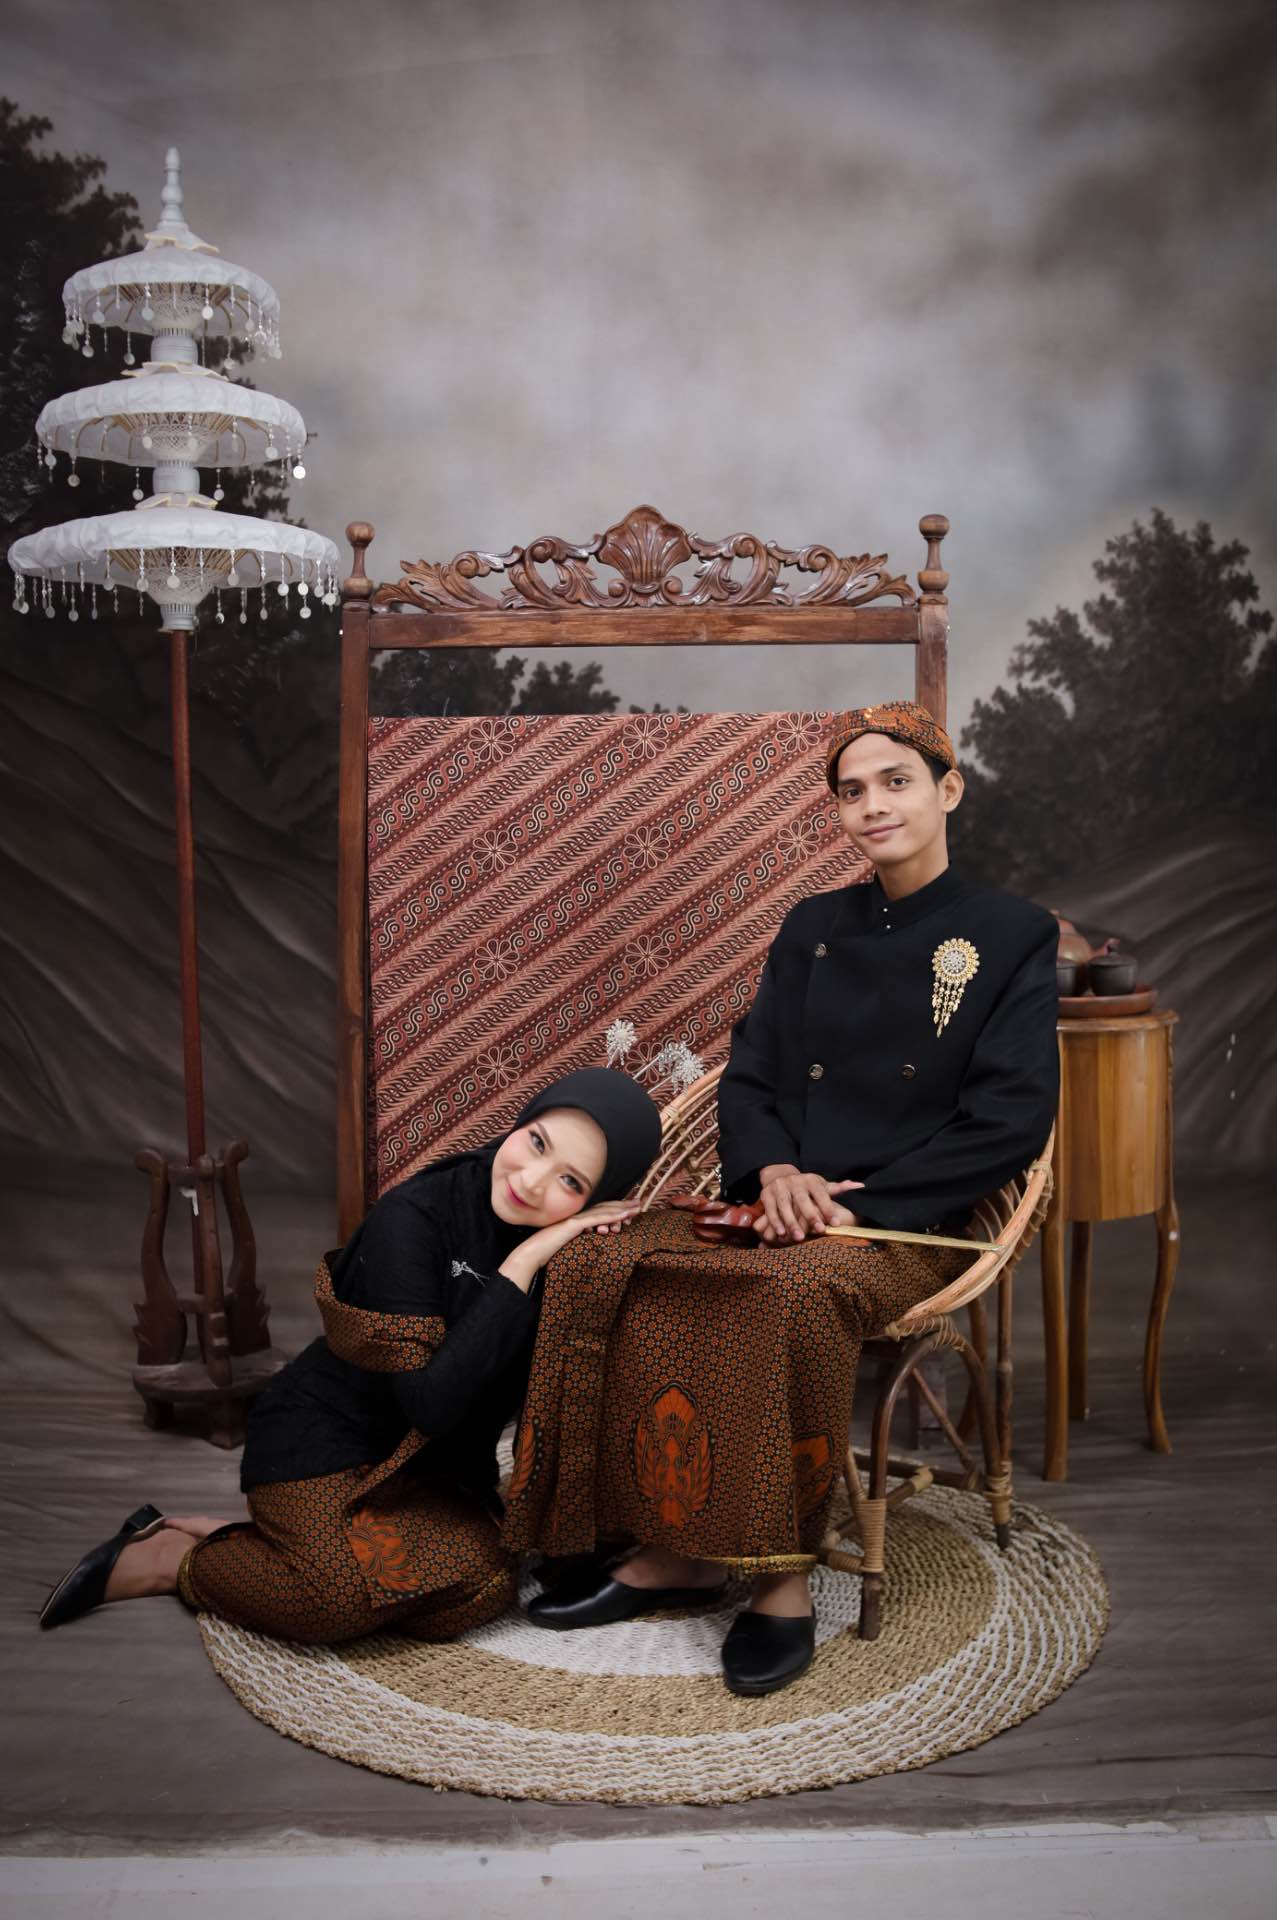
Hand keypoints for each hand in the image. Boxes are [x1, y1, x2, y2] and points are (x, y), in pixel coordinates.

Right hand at [499, 1200, 640, 1290]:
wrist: (531, 1254)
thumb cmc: (546, 1252)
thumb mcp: (567, 1245)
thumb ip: (578, 1241)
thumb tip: (589, 1242)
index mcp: (575, 1220)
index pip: (598, 1211)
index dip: (614, 1208)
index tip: (629, 1209)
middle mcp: (576, 1216)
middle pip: (603, 1207)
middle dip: (622, 1205)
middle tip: (639, 1204)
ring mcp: (575, 1219)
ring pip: (603, 1211)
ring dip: (621, 1209)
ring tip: (637, 1208)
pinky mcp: (574, 1224)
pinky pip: (596, 1218)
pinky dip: (612, 1215)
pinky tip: (624, 1215)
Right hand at [758, 1167, 862, 1242]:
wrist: (779, 1176)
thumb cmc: (806, 1187)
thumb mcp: (821, 1185)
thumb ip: (838, 1188)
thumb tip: (860, 1185)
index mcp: (811, 1180)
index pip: (821, 1194)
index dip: (828, 1208)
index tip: (836, 1223)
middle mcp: (795, 1181)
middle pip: (802, 1199)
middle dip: (810, 1215)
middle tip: (819, 1231)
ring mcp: (779, 1187)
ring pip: (785, 1205)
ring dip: (791, 1222)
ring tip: (799, 1237)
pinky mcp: (766, 1194)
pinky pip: (770, 1209)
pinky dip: (775, 1221)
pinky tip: (781, 1234)